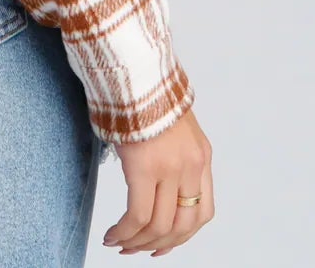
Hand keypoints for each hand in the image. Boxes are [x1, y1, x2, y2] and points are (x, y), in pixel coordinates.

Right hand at [101, 105, 213, 255]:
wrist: (135, 65)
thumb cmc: (146, 91)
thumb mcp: (171, 126)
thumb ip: (171, 153)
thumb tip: (153, 180)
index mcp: (202, 157)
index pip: (203, 212)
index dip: (182, 237)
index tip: (162, 245)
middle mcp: (192, 165)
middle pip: (182, 227)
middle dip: (157, 245)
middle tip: (135, 250)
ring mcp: (170, 167)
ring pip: (159, 226)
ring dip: (137, 242)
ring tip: (119, 244)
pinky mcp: (144, 166)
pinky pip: (138, 215)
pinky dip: (125, 232)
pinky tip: (112, 234)